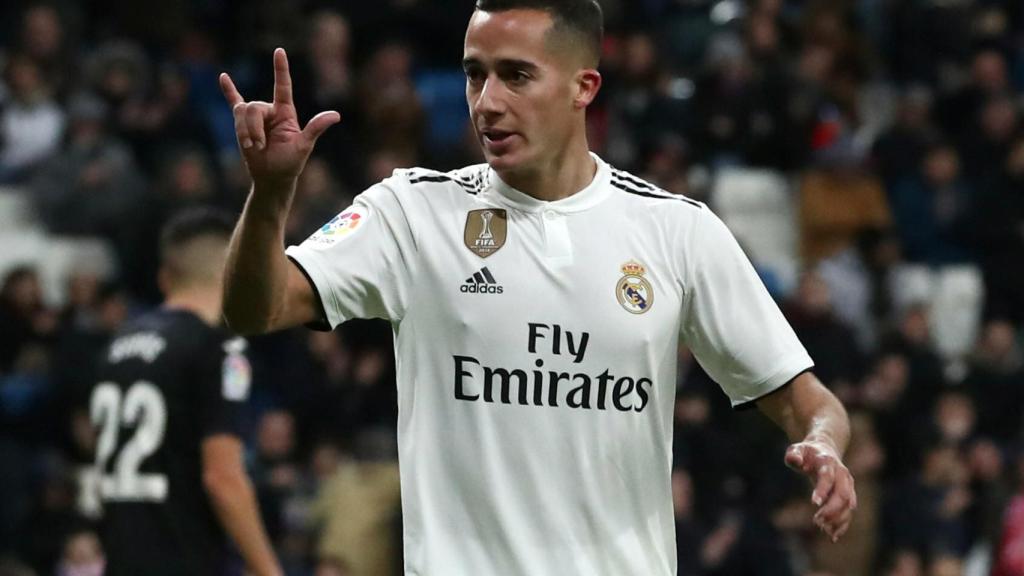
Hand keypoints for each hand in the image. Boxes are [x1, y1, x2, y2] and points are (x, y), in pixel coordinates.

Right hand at [219, 48, 339, 187]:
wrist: (272, 177)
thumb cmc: (290, 163)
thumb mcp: (304, 145)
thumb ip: (316, 128)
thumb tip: (336, 115)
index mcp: (285, 112)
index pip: (283, 85)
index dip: (281, 69)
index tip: (279, 51)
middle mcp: (270, 111)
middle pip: (253, 107)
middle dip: (253, 128)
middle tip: (259, 146)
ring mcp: (256, 117)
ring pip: (241, 112)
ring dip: (244, 132)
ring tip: (252, 147)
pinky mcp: (243, 124)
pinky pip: (234, 103)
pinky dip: (229, 91)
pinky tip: (223, 77)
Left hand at [785, 439, 856, 542]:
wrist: (825, 449)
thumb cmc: (807, 452)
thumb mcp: (797, 449)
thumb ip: (794, 455)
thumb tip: (795, 460)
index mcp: (828, 462)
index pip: (828, 477)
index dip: (822, 490)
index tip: (814, 504)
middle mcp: (842, 474)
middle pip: (842, 493)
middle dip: (832, 509)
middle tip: (817, 521)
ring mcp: (848, 485)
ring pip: (849, 505)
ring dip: (838, 519)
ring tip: (824, 530)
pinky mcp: (849, 495)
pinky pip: (849, 511)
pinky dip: (843, 524)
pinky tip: (833, 536)